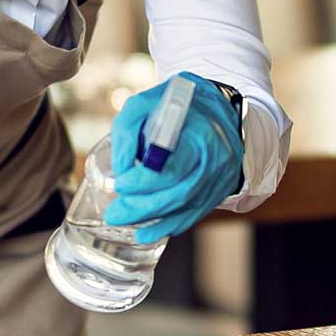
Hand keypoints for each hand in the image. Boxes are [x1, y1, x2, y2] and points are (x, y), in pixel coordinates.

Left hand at [104, 73, 243, 241]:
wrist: (219, 108)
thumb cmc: (178, 105)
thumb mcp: (148, 102)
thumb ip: (128, 130)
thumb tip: (120, 168)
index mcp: (199, 132)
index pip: (172, 166)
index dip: (143, 181)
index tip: (120, 183)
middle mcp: (216, 158)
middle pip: (178, 193)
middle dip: (141, 207)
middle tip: (113, 213)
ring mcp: (221, 177)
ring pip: (185, 208)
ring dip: (151, 220)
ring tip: (122, 219)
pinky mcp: (220, 190)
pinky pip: (194, 214)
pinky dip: (168, 226)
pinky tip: (145, 233)